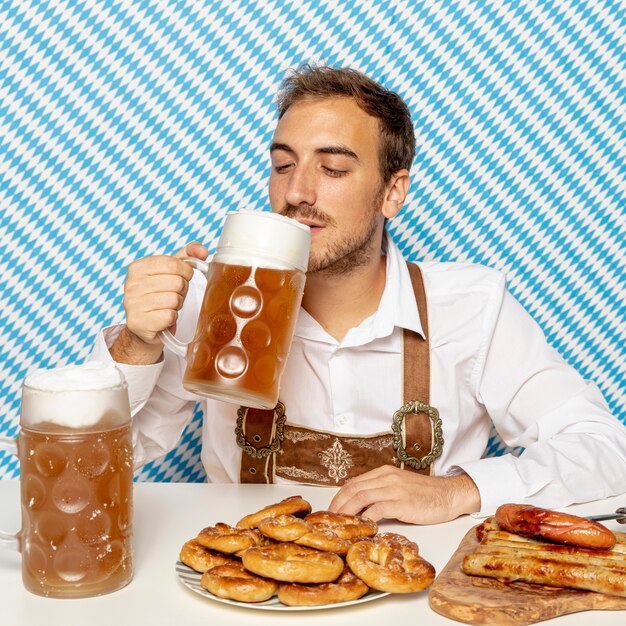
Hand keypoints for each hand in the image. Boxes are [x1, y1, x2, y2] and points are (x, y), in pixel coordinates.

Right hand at [110, 241, 208, 364]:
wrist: (145, 326)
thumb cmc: (160, 295)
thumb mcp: (172, 272)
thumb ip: (188, 256)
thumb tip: (202, 251)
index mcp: (137, 267)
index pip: (173, 263)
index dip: (186, 272)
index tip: (184, 278)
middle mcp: (131, 284)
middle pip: (177, 282)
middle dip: (182, 290)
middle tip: (174, 295)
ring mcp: (132, 304)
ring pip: (174, 299)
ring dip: (177, 305)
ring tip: (168, 306)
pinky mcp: (138, 323)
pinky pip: (170, 316)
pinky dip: (172, 318)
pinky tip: (164, 318)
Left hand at [328, 465, 480, 524]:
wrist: (449, 494)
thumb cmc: (425, 494)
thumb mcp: (399, 486)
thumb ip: (381, 491)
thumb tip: (360, 505)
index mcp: (383, 472)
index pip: (353, 483)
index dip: (339, 497)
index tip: (331, 510)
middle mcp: (386, 477)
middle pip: (353, 489)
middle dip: (338, 505)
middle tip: (330, 520)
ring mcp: (393, 488)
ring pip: (360, 497)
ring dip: (347, 512)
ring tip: (340, 525)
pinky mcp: (401, 502)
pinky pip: (377, 509)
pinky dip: (366, 519)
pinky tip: (362, 528)